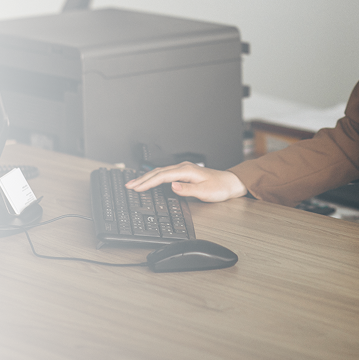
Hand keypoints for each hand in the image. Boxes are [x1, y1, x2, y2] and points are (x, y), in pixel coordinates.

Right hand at [125, 162, 247, 201]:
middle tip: (128, 185)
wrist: (229, 183)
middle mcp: (183, 167)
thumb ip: (187, 190)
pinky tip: (149, 180)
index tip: (136, 188)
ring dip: (146, 177)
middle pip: (158, 172)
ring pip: (160, 172)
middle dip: (142, 179)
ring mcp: (183, 169)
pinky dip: (154, 177)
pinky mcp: (184, 172)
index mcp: (186, 171)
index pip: (162, 176)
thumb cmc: (219, 187)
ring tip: (134, 183)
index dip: (148, 183)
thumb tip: (172, 186)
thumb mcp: (204, 192)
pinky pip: (165, 173)